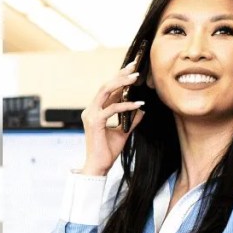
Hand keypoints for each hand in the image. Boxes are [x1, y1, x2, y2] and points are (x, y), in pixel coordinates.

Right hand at [79, 61, 145, 176]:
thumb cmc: (107, 151)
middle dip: (120, 75)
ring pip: (105, 92)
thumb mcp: (123, 132)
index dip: (119, 79)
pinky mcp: (95, 122)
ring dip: (121, 83)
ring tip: (135, 77)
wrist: (99, 166)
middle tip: (134, 66)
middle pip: (105, 86)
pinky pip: (112, 109)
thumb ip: (130, 120)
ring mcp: (91, 115)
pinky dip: (126, 105)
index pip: (108, 91)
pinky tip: (138, 104)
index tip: (131, 70)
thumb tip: (141, 110)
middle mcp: (90, 110)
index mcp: (95, 111)